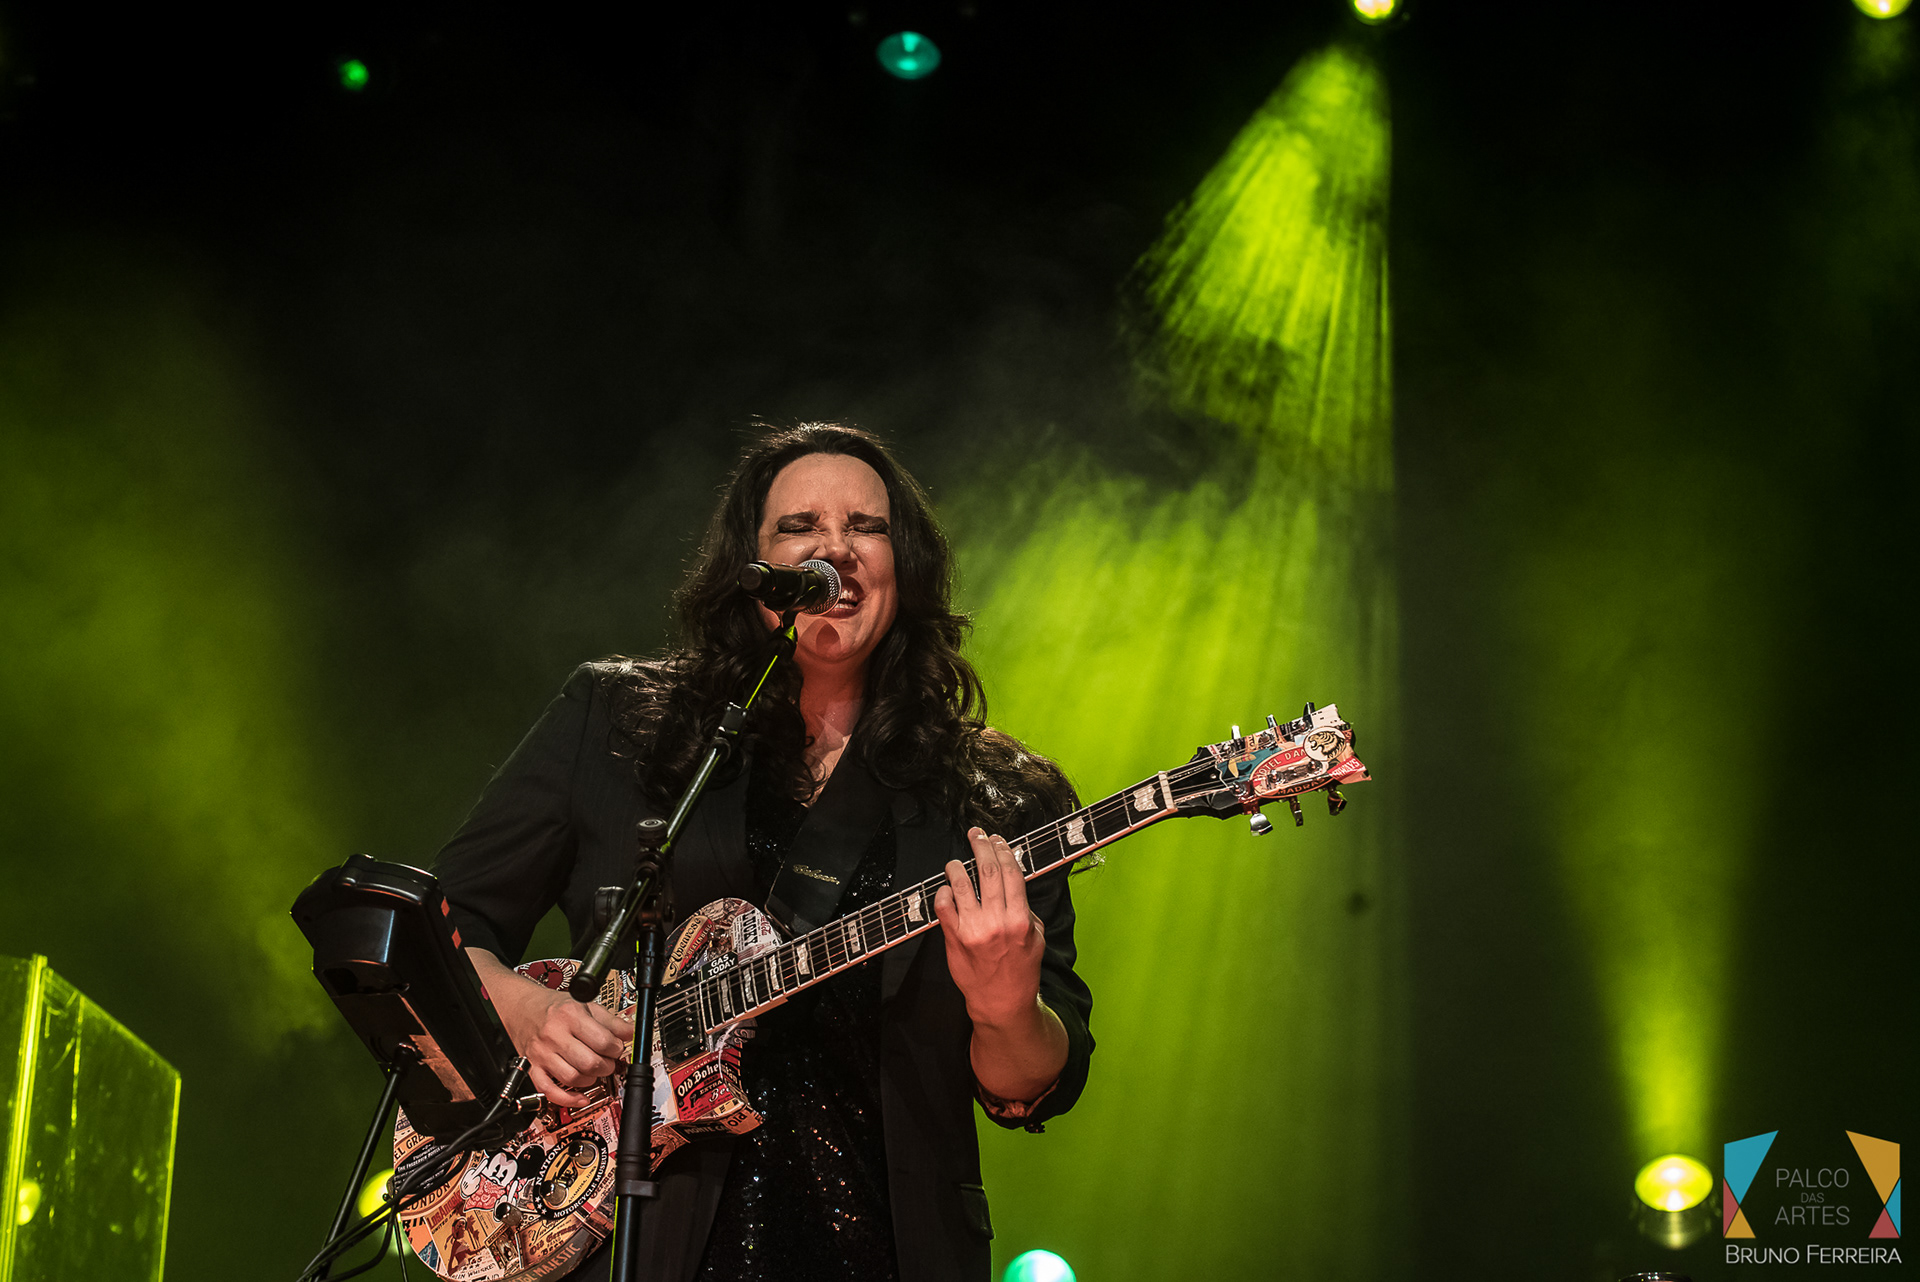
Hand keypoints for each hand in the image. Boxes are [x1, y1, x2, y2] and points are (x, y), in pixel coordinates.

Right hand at [470, 952, 633, 1106]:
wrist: (521, 1008)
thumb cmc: (554, 1007)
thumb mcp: (585, 1004)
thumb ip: (610, 1020)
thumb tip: (631, 1033)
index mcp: (570, 1016)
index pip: (603, 1041)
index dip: (617, 1048)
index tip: (618, 1048)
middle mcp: (554, 1035)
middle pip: (590, 1062)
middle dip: (606, 1066)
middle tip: (608, 1061)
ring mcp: (542, 1054)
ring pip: (572, 1078)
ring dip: (591, 1080)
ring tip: (594, 1071)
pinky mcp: (532, 1068)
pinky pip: (549, 1091)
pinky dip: (567, 1099)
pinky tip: (580, 1098)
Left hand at [934, 828, 1046, 1027]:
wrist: (1001, 1003)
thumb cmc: (1020, 972)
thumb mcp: (1036, 940)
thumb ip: (1026, 912)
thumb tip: (1013, 887)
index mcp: (1020, 920)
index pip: (1011, 874)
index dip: (1004, 851)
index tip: (998, 840)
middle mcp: (997, 922)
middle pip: (988, 872)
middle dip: (981, 846)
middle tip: (976, 834)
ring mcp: (973, 930)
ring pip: (961, 884)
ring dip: (957, 867)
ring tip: (955, 862)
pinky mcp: (954, 939)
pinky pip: (943, 906)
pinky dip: (943, 893)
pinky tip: (946, 889)